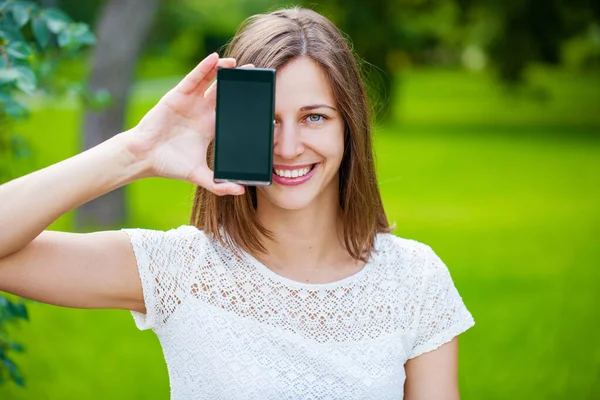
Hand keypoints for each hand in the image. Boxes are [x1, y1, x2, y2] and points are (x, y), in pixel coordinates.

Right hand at [127, 53, 244, 195]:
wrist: (144, 158)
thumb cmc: (170, 165)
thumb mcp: (199, 175)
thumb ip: (219, 184)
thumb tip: (240, 191)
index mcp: (209, 127)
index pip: (232, 112)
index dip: (245, 105)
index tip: (261, 100)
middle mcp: (202, 112)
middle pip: (224, 93)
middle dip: (238, 84)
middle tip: (255, 74)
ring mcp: (191, 102)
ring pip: (211, 82)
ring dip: (224, 71)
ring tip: (238, 64)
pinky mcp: (178, 95)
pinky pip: (194, 78)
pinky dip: (204, 67)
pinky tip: (215, 59)